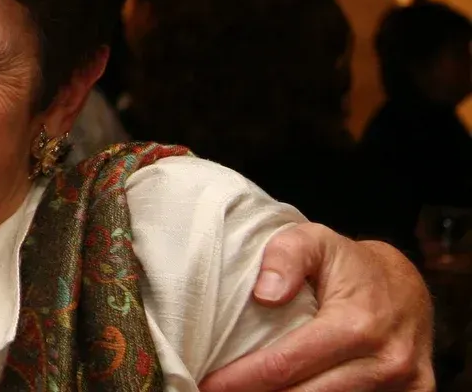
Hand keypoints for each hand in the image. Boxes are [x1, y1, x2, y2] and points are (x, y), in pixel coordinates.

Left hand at [201, 224, 431, 391]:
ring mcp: (403, 385)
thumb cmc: (350, 265)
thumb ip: (285, 256)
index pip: (286, 364)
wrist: (409, 287)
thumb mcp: (315, 241)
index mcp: (356, 325)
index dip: (242, 379)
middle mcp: (385, 362)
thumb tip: (264, 294)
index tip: (208, 385)